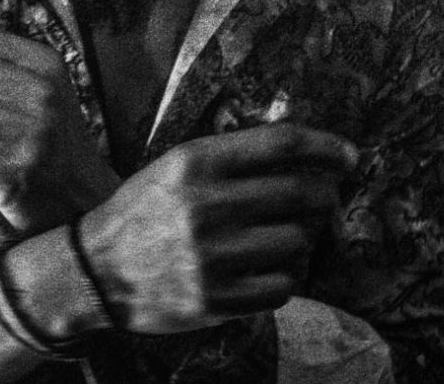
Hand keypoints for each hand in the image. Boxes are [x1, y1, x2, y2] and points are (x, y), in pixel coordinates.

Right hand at [77, 124, 358, 333]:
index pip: (282, 143)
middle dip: (323, 197)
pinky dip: (283, 278)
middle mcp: (206, 205)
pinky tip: (265, 272)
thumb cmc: (142, 213)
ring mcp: (212, 255)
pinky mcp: (215, 299)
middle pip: (302, 192)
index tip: (349, 157)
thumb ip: (230, 158)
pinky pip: (283, 285)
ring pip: (298, 242)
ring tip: (280, 242)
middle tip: (321, 203)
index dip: (327, 147)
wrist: (94, 271)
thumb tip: (305, 156)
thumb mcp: (174, 168)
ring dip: (300, 241)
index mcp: (195, 162)